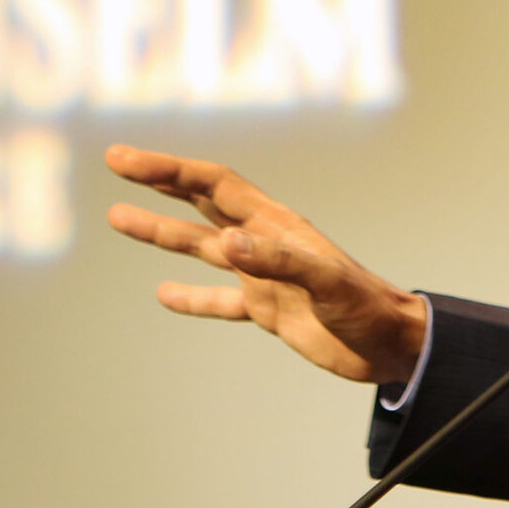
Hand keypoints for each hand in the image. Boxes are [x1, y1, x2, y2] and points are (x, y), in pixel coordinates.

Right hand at [103, 145, 428, 386]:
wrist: (391, 345)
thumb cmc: (366, 307)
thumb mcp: (324, 281)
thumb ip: (277, 260)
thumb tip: (226, 241)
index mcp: (275, 224)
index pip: (213, 184)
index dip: (169, 171)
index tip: (127, 162)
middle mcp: (264, 242)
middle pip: (201, 201)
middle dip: (159, 181)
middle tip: (117, 162)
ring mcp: (264, 274)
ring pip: (202, 247)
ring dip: (162, 233)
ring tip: (119, 218)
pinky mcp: (269, 308)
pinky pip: (219, 300)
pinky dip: (192, 297)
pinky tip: (164, 295)